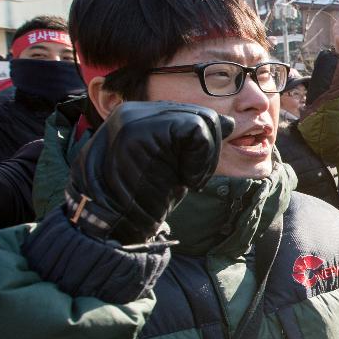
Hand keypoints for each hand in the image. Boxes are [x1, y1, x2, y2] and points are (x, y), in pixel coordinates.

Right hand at [66, 102, 231, 243]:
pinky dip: (201, 159)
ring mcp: (134, 118)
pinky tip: (185, 179)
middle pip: (200, 114)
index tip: (188, 172)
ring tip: (186, 180)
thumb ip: (193, 141)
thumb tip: (228, 122)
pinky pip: (196, 130)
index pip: (190, 113)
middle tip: (190, 178)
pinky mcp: (139, 130)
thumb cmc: (140, 201)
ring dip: (205, 158)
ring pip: (202, 120)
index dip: (202, 145)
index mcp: (137, 117)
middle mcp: (133, 111)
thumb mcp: (172, 165)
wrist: (110, 228)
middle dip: (208, 150)